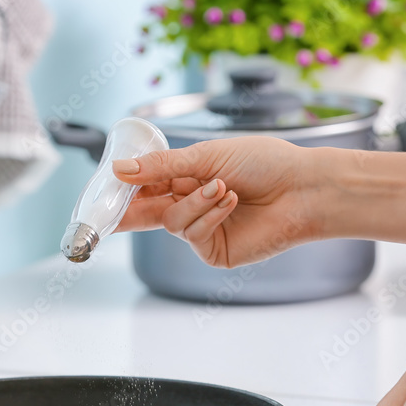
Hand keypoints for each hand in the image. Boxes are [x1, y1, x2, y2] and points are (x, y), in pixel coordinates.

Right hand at [112, 137, 324, 267]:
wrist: (303, 188)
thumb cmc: (264, 163)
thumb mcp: (207, 155)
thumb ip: (162, 166)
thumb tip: (120, 169)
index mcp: (187, 178)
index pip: (145, 187)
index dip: (123, 190)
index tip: (103, 189)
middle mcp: (191, 205)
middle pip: (146, 213)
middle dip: (130, 211)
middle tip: (110, 212)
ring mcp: (202, 230)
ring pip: (171, 221)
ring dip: (195, 202)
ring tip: (222, 187)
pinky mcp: (215, 251)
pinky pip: (193, 235)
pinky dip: (209, 215)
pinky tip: (230, 201)